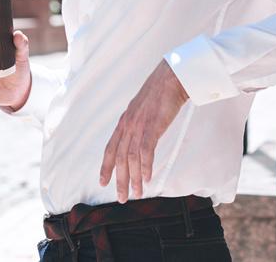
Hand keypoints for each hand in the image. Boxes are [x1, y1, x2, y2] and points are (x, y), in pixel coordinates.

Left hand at [99, 60, 188, 202]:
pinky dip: (145, 167)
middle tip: (122, 198)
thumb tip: (140, 135)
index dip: (106, 167)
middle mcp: (128, 125)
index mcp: (124, 121)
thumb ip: (138, 122)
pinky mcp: (153, 126)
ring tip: (138, 194)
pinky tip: (147, 179)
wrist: (172, 77)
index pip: (110, 148)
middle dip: (120, 180)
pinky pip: (146, 151)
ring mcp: (139, 126)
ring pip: (132, 158)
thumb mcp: (143, 107)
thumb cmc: (161, 91)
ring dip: (134, 178)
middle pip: (120, 158)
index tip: (103, 182)